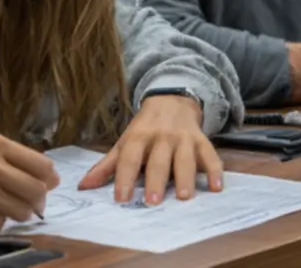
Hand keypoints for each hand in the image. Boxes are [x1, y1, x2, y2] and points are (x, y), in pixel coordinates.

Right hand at [0, 134, 57, 234]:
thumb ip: (11, 160)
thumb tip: (51, 179)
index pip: (42, 164)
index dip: (48, 179)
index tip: (45, 185)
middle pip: (38, 190)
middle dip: (36, 200)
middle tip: (24, 202)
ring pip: (23, 212)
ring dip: (14, 214)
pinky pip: (0, 226)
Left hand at [78, 95, 222, 204]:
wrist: (172, 99)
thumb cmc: (145, 128)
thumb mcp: (125, 141)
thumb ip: (106, 165)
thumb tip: (83, 186)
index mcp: (138, 137)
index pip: (130, 158)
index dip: (124, 177)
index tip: (121, 198)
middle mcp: (161, 136)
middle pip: (158, 160)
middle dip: (156, 181)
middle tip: (153, 202)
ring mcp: (183, 138)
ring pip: (185, 158)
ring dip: (185, 177)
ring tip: (184, 196)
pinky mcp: (201, 140)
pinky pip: (210, 154)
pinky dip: (215, 170)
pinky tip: (216, 187)